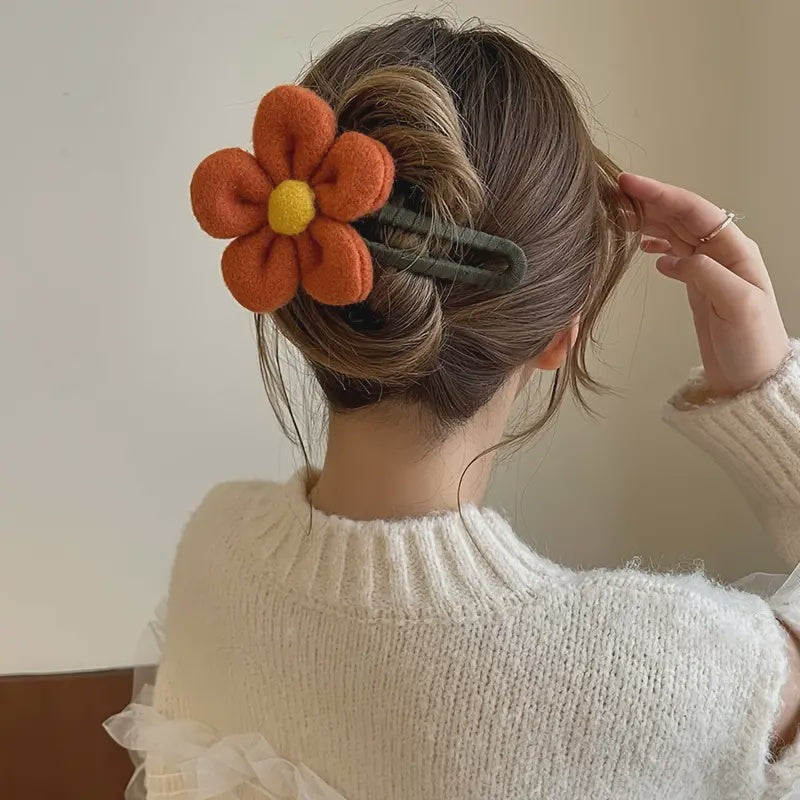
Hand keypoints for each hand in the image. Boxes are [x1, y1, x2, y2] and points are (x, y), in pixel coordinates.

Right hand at [619, 173, 789, 396]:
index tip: (629, 184)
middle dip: (648, 200)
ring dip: (647, 218)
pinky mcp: (696, 285)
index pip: (693, 211)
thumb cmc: (753, 345)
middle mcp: (721, 253)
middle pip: (681, 216)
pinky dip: (655, 242)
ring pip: (673, 231)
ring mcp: (708, 268)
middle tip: (612, 193)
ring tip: (617, 213)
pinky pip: (673, 253)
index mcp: (734, 251)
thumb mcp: (737, 306)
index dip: (661, 194)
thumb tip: (669, 258)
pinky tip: (640, 244)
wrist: (751, 382)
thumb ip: (706, 275)